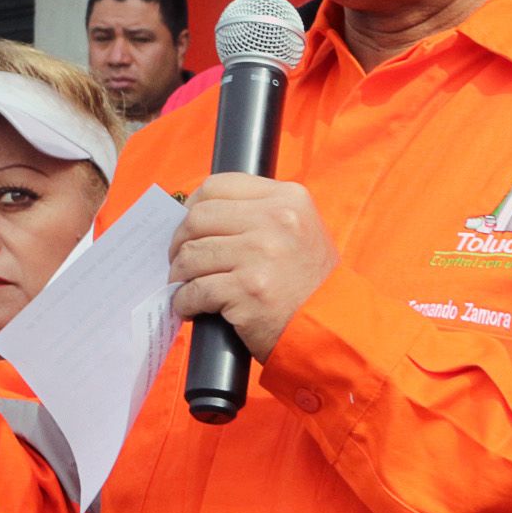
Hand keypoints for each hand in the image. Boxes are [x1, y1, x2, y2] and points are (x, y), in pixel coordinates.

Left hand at [168, 174, 339, 358]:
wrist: (331, 327)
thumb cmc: (308, 282)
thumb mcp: (299, 230)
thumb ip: (259, 214)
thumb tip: (196, 215)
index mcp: (288, 198)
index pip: (218, 185)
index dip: (193, 206)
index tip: (189, 226)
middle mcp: (276, 220)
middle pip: (199, 218)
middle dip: (179, 242)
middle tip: (179, 260)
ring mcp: (261, 255)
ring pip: (192, 254)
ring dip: (179, 274)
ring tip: (185, 286)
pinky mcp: (247, 290)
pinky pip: (195, 290)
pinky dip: (185, 301)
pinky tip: (192, 307)